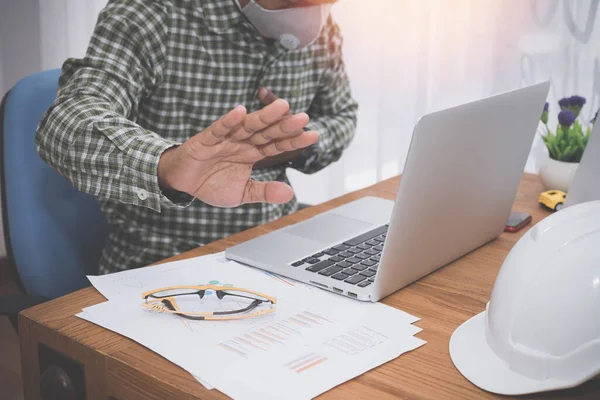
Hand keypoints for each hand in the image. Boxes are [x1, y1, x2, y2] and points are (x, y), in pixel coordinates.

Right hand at [157, 99, 318, 206]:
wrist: (183, 183)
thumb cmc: (211, 183)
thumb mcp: (242, 193)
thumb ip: (264, 192)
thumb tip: (289, 193)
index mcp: (252, 154)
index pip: (277, 145)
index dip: (294, 141)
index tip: (313, 136)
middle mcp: (242, 143)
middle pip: (267, 132)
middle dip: (284, 125)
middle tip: (303, 117)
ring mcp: (226, 139)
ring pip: (248, 126)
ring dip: (264, 116)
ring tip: (282, 107)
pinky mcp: (206, 139)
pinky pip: (219, 129)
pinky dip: (229, 121)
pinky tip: (240, 112)